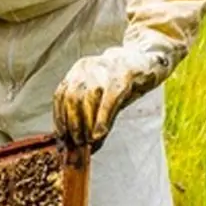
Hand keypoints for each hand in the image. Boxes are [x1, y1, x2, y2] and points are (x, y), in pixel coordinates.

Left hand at [53, 46, 168, 146]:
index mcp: (79, 70)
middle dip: (73, 124)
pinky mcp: (123, 76)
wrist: (146, 61)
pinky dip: (102, 120)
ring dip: (86, 124)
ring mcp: (105, 70)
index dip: (59, 117)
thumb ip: (90, 115)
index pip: (61, 94)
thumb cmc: (121, 83)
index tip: (61, 135)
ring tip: (88, 141)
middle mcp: (88, 68)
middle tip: (77, 143)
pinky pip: (109, 100)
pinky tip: (99, 134)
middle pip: (72, 98)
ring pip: (88, 99)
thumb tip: (79, 144)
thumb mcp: (101, 95)